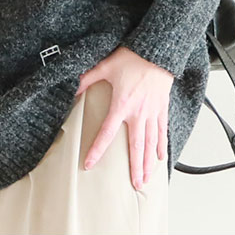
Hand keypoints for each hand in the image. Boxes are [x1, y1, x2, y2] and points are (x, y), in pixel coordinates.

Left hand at [75, 45, 173, 189]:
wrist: (157, 50)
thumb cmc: (133, 57)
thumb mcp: (106, 66)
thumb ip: (88, 78)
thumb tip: (72, 86)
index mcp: (121, 105)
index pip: (106, 133)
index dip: (97, 149)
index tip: (89, 164)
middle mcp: (138, 113)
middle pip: (136, 146)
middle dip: (135, 167)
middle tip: (135, 184)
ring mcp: (152, 111)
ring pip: (150, 142)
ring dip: (149, 162)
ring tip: (148, 178)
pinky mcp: (162, 107)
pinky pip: (162, 130)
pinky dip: (161, 144)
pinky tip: (160, 157)